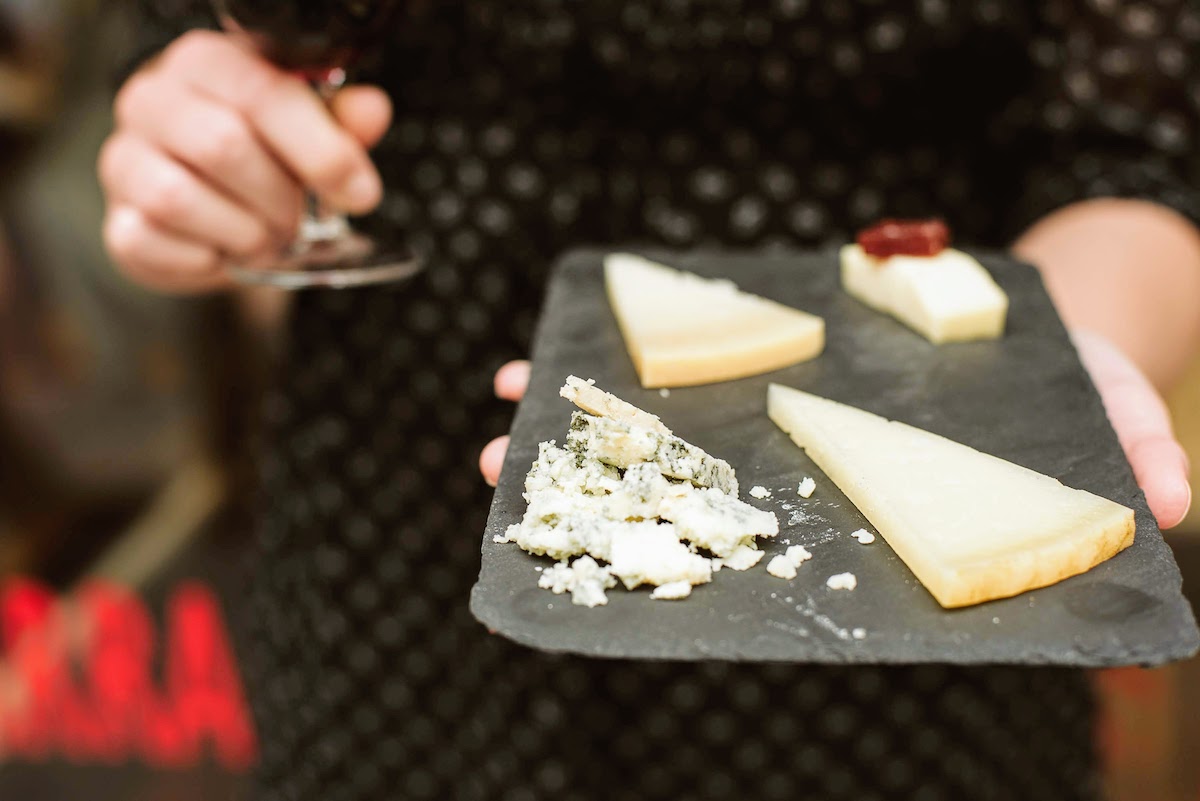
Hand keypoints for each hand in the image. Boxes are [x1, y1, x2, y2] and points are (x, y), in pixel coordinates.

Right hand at [98, 31, 391, 292]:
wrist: (214, 213)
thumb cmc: (265, 159)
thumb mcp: (312, 133)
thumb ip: (343, 122)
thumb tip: (370, 111)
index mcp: (209, 63)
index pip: (264, 94)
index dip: (321, 150)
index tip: (359, 192)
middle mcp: (154, 99)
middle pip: (221, 146)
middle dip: (280, 199)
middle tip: (301, 221)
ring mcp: (124, 159)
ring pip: (177, 198)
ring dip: (244, 233)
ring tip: (266, 237)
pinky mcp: (116, 220)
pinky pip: (152, 243)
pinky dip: (206, 259)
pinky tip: (224, 249)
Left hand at [479, 343, 1193, 529]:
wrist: (1024, 320)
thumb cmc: (1053, 384)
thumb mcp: (1097, 411)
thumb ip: (1118, 454)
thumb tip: (1173, 506)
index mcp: (857, 500)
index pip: (759, 548)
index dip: (677, 559)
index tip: (589, 560)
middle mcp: (801, 466)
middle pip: (679, 492)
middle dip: (588, 491)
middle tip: (503, 485)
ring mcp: (771, 408)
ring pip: (656, 430)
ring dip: (569, 428)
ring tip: (499, 421)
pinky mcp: (758, 349)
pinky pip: (663, 356)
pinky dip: (595, 356)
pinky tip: (536, 352)